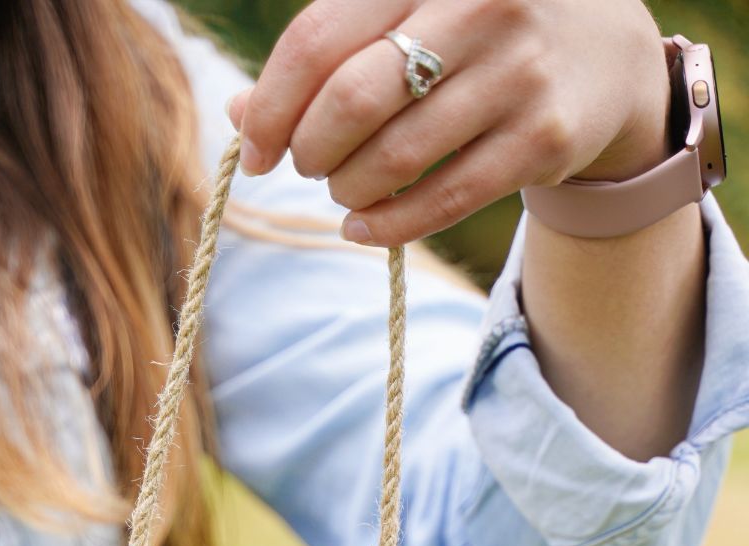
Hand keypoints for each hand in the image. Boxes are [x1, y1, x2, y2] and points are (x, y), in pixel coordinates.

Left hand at [228, 0, 671, 245]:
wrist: (604, 53)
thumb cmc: (477, 31)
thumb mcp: (410, 14)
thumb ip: (329, 52)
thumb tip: (240, 113)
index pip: (319, 39)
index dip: (271, 105)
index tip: (255, 147)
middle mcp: (479, 5)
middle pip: (351, 100)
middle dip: (310, 149)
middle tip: (308, 164)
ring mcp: (517, 72)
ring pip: (394, 158)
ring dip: (348, 188)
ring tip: (345, 187)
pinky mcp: (543, 138)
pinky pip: (442, 199)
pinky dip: (387, 224)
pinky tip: (364, 224)